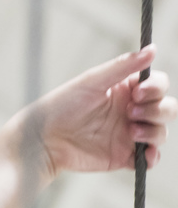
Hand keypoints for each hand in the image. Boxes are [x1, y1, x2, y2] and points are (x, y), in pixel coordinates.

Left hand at [26, 46, 175, 178]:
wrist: (43, 139)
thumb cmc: (62, 105)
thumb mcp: (93, 81)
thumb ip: (124, 66)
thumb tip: (153, 49)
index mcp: (126, 90)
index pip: (158, 85)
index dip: (156, 88)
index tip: (138, 92)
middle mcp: (131, 111)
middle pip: (167, 108)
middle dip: (158, 110)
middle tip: (130, 111)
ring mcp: (129, 134)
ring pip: (161, 132)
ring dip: (154, 131)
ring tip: (131, 132)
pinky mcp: (124, 156)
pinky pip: (150, 158)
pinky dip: (152, 156)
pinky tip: (144, 154)